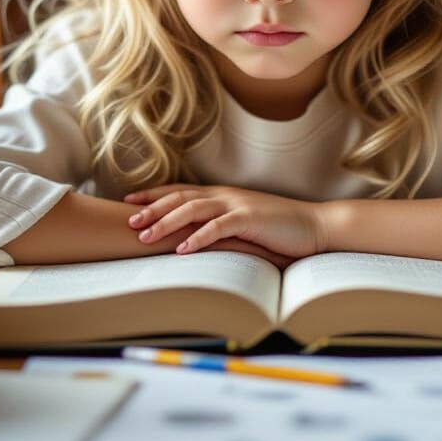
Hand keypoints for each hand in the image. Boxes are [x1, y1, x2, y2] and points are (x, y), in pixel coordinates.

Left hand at [124, 184, 325, 258]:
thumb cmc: (279, 230)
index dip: (154, 194)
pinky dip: (197, 238)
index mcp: (223, 195)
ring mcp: (238, 205)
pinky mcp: (250, 219)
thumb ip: (220, 227)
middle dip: (151, 208)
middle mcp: (226, 195)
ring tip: (145, 235)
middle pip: (180, 197)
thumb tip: (191, 238)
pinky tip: (181, 249)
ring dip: (166, 222)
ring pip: (193, 209)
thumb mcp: (244, 225)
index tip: (128, 201)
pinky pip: (218, 227)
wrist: (314, 226)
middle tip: (127, 220)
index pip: (181, 191)